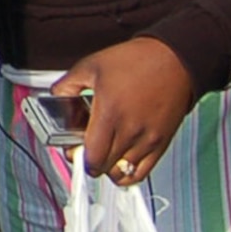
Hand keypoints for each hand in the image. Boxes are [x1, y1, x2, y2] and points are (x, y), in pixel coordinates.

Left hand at [56, 36, 194, 184]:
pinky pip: (143, 172)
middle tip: (87, 148)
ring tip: (105, 151)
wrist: (173, 59)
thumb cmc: (136, 61)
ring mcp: (148, 139)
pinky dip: (129, 172)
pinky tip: (122, 160)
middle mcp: (130, 131)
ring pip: (123, 172)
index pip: (91, 157)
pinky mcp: (162, 142)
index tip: (74, 148)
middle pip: (105, 167)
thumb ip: (67, 85)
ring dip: (109, 167)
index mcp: (110, 113)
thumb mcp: (91, 66)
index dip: (78, 157)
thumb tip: (57, 97)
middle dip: (91, 162)